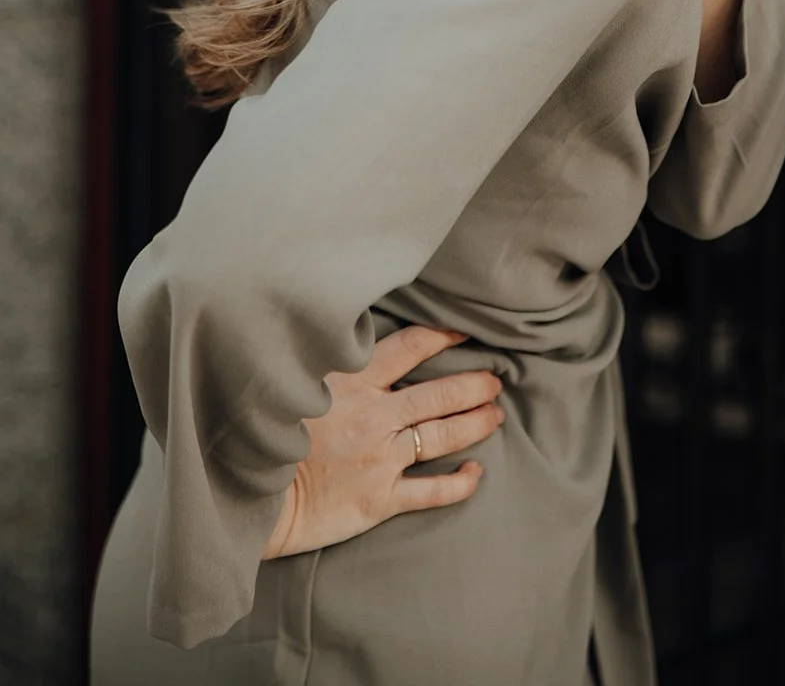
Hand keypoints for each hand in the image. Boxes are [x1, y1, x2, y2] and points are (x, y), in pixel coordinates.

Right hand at [262, 326, 504, 559]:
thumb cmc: (263, 429)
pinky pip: (431, 491)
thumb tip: (348, 336)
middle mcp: (374, 416)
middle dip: (475, 384)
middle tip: (495, 379)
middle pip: (441, 394)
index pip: (411, 348)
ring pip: (443, 435)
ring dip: (476, 423)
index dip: (443, 335)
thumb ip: (330, 361)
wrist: (245, 490)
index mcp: (353, 382)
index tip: (465, 330)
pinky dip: (460, 482)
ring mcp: (380, 458)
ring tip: (495, 414)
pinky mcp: (378, 499)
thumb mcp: (295, 379)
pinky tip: (477, 473)